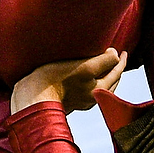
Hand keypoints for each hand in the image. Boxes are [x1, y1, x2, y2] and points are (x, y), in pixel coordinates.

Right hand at [11, 49, 126, 115]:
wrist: (31, 97)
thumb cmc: (56, 80)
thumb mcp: (84, 67)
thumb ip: (104, 60)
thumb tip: (115, 54)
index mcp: (100, 91)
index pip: (116, 72)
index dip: (120, 60)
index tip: (122, 50)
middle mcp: (92, 98)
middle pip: (109, 81)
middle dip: (113, 69)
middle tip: (114, 57)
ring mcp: (80, 101)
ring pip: (97, 85)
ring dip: (102, 75)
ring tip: (100, 65)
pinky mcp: (67, 101)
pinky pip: (85, 88)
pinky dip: (90, 80)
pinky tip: (82, 75)